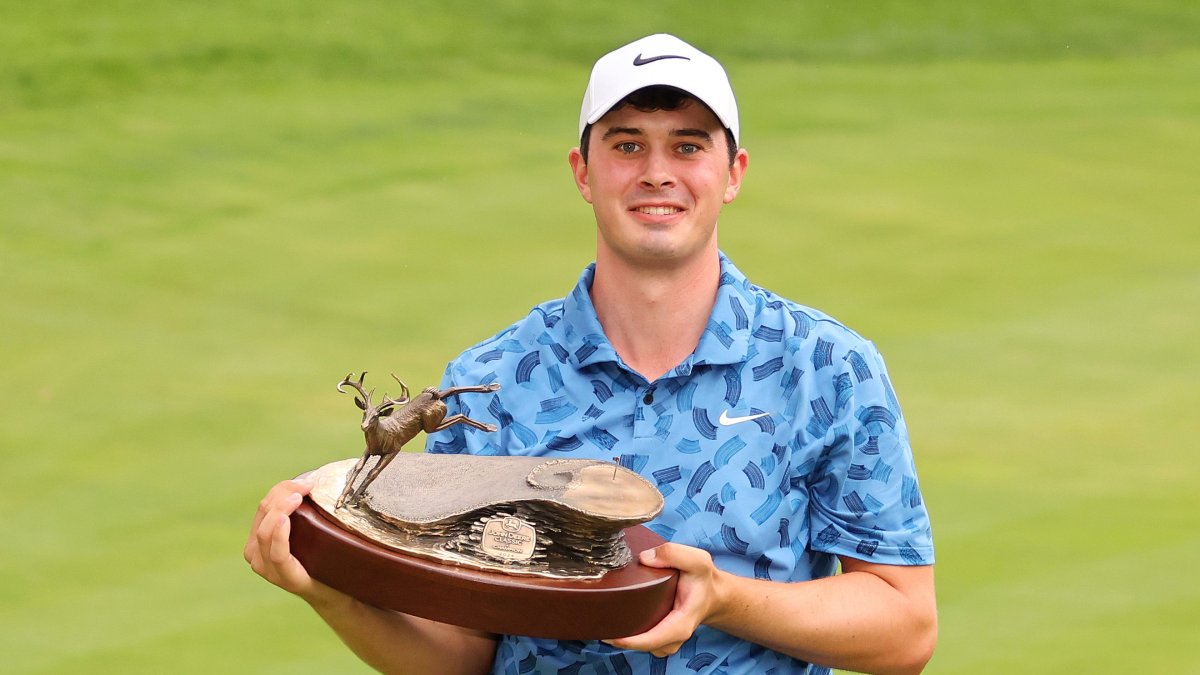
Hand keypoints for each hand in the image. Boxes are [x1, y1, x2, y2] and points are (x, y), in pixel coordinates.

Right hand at [243, 478, 320, 597]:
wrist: (336, 591)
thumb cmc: (323, 557)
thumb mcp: (309, 531)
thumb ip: (303, 511)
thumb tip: (315, 477)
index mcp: (258, 538)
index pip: (265, 505)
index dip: (283, 488)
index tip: (308, 481)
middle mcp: (255, 553)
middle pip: (265, 512)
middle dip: (284, 493)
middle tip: (308, 485)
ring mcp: (265, 567)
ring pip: (266, 530)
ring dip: (281, 509)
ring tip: (299, 496)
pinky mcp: (282, 576)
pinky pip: (276, 552)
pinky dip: (279, 533)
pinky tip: (285, 519)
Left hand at [603, 543, 724, 656]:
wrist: (712, 594)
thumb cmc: (703, 579)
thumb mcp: (697, 560)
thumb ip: (674, 554)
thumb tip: (644, 558)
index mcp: (681, 624)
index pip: (652, 640)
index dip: (630, 641)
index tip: (609, 634)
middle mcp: (672, 638)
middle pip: (640, 645)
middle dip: (618, 637)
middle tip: (597, 621)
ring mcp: (664, 641)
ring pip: (638, 645)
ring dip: (621, 634)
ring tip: (603, 618)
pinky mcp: (658, 637)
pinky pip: (639, 640)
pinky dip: (627, 632)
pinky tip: (615, 617)